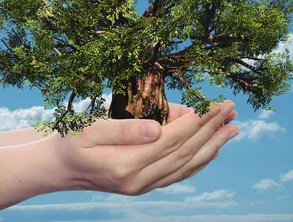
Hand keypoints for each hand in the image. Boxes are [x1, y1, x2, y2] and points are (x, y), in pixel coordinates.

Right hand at [50, 100, 238, 195]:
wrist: (59, 169)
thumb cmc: (71, 141)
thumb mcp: (90, 128)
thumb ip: (124, 129)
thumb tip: (159, 128)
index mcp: (125, 164)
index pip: (172, 140)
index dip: (197, 121)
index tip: (215, 104)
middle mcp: (139, 181)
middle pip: (185, 153)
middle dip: (211, 130)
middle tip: (231, 110)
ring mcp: (143, 187)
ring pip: (186, 166)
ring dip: (213, 146)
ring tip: (233, 128)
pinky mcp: (145, 186)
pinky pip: (178, 175)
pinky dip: (199, 162)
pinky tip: (213, 150)